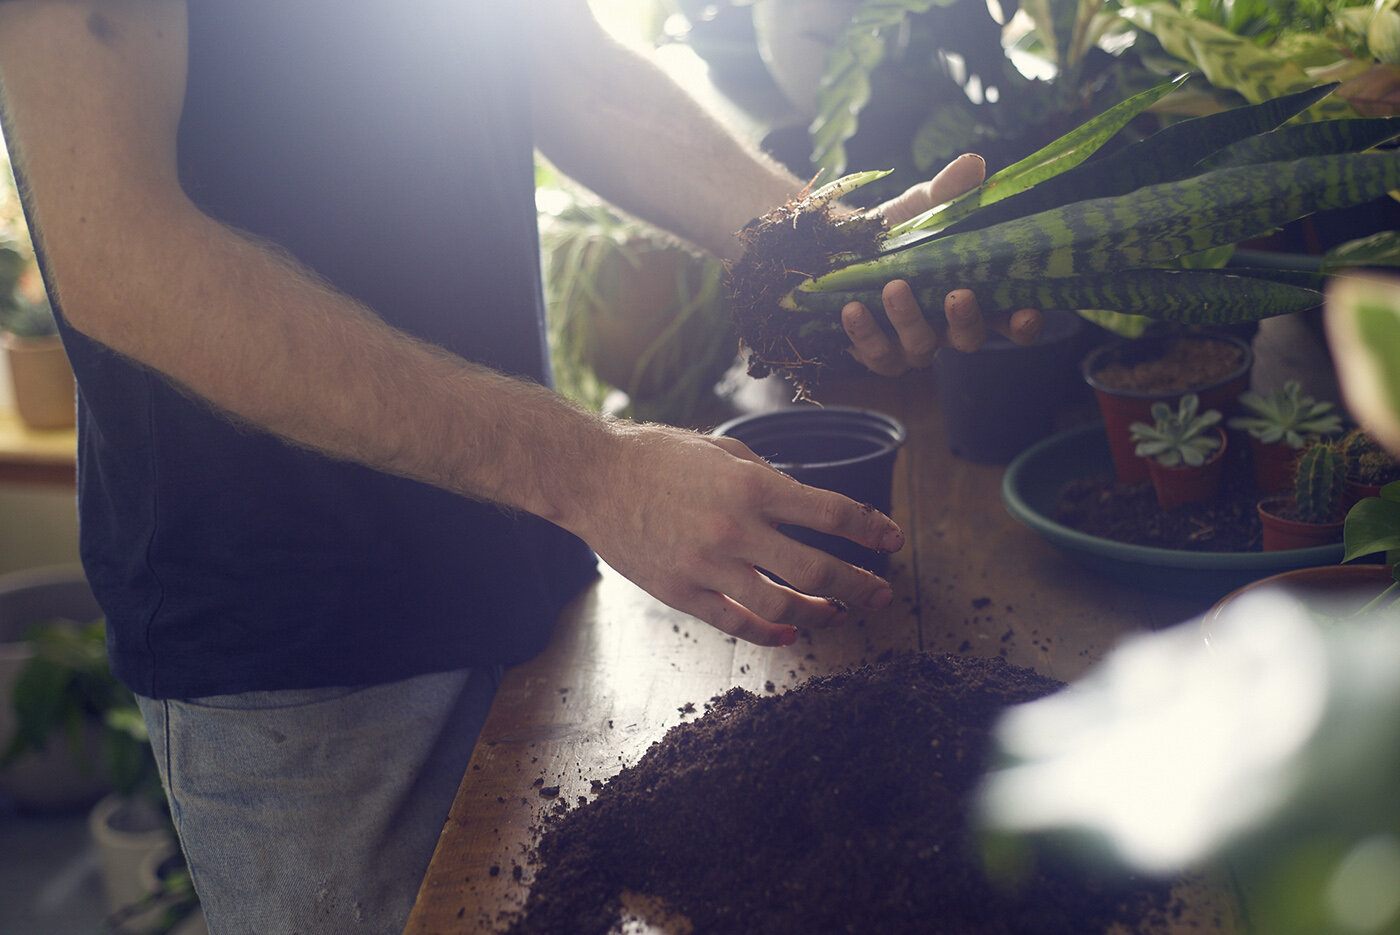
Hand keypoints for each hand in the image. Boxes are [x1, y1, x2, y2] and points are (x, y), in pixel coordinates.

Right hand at [577, 422, 902, 647]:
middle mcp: (736, 528)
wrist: (590, 476)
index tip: (893, 540)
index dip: (870, 529)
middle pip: (817, 569)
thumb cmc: (656, 454)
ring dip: (820, 613)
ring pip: (782, 605)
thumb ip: (765, 474)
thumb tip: (801, 501)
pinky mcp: (681, 592)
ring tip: (837, 613)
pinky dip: (770, 632)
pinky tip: (789, 632)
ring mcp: (708, 566)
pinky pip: (736, 623)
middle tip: (881, 593)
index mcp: (752, 485)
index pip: (831, 512)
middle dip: (859, 585)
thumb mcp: (721, 447)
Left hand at [842, 154, 1041, 374]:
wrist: (838, 247)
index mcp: (971, 296)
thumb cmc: (896, 231)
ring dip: (909, 320)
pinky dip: (863, 333)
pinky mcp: (873, 353)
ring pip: (920, 348)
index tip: (1029, 312)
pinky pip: (874, 354)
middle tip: (958, 294)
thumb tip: (974, 164)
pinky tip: (852, 308)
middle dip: (966, 320)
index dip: (1023, 322)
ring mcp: (910, 345)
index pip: (1009, 319)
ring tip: (894, 287)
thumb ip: (948, 192)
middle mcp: (946, 328)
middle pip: (968, 339)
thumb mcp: (922, 207)